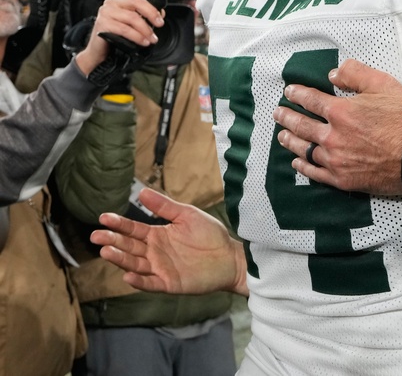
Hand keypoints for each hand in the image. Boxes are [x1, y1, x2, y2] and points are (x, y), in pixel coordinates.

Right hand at [75, 0, 163, 76]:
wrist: (98, 52)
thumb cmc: (115, 37)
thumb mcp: (133, 25)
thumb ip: (145, 17)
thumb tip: (160, 14)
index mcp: (122, 1)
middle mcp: (113, 3)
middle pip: (137, 2)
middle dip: (152, 13)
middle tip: (160, 23)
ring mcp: (106, 12)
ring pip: (132, 18)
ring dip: (146, 30)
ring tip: (152, 39)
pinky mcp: (103, 24)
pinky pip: (125, 29)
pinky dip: (137, 37)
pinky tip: (143, 42)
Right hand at [90, 188, 247, 296]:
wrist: (231, 256)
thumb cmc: (210, 235)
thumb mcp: (187, 215)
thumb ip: (165, 206)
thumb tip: (141, 191)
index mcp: (157, 235)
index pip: (133, 229)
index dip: (118, 224)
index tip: (103, 218)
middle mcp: (155, 253)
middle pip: (129, 247)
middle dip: (112, 241)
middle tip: (96, 236)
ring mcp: (160, 269)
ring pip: (135, 264)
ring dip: (120, 259)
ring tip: (106, 251)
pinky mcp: (169, 283)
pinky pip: (150, 283)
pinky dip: (139, 281)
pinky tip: (127, 275)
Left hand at [273, 59, 401, 194]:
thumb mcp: (383, 85)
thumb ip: (355, 74)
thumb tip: (333, 74)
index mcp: (341, 112)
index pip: (311, 100)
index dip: (298, 94)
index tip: (290, 92)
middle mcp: (332, 136)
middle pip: (302, 125)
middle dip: (287, 117)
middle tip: (278, 113)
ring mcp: (335, 159)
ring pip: (304, 149)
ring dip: (290, 140)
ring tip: (282, 136)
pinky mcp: (342, 179)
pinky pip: (315, 172)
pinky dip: (303, 165)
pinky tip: (297, 161)